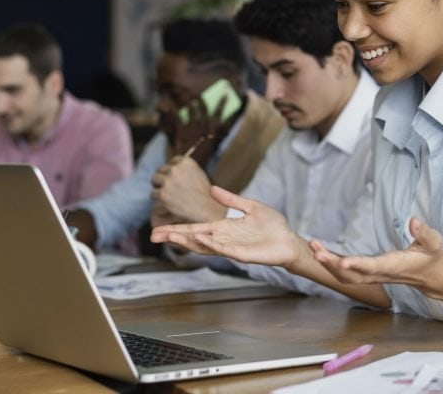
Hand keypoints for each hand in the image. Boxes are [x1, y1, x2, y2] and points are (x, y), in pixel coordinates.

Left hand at [150, 156, 224, 222]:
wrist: (206, 209)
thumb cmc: (204, 193)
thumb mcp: (198, 173)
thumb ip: (185, 168)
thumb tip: (171, 166)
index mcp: (186, 162)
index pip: (173, 161)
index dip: (173, 170)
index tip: (176, 178)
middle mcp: (176, 169)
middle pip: (161, 169)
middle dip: (163, 177)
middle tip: (167, 187)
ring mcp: (168, 182)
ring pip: (155, 180)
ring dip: (158, 186)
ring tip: (166, 194)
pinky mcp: (163, 194)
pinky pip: (153, 193)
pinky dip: (158, 198)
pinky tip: (166, 202)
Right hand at [151, 186, 307, 267]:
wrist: (289, 240)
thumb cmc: (272, 226)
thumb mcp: (250, 206)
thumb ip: (231, 200)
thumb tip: (212, 188)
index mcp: (224, 228)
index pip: (195, 229)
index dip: (177, 229)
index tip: (157, 228)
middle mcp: (223, 239)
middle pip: (194, 239)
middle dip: (174, 237)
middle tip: (153, 236)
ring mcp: (232, 248)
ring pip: (205, 246)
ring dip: (188, 241)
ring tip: (170, 236)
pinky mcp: (243, 255)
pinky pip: (224, 249)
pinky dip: (211, 244)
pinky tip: (200, 237)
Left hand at [171, 94, 229, 163]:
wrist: (190, 166)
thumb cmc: (202, 154)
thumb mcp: (214, 143)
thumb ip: (218, 131)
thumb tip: (224, 118)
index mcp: (212, 131)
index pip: (218, 114)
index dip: (222, 103)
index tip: (224, 94)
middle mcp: (203, 129)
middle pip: (203, 109)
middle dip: (200, 99)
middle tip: (197, 93)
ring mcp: (192, 130)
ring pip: (191, 111)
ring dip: (189, 102)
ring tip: (186, 97)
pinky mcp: (181, 133)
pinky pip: (178, 118)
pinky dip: (174, 112)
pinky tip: (171, 107)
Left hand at [310, 218, 442, 295]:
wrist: (432, 277)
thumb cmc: (432, 257)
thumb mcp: (435, 243)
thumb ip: (424, 233)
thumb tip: (414, 221)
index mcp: (395, 266)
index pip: (373, 267)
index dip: (358, 265)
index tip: (342, 262)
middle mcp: (381, 274)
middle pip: (352, 275)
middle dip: (332, 264)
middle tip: (315, 250)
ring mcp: (374, 276)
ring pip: (346, 277)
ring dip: (328, 264)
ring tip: (313, 247)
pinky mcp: (369, 274)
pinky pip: (347, 274)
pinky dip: (332, 264)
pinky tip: (320, 252)